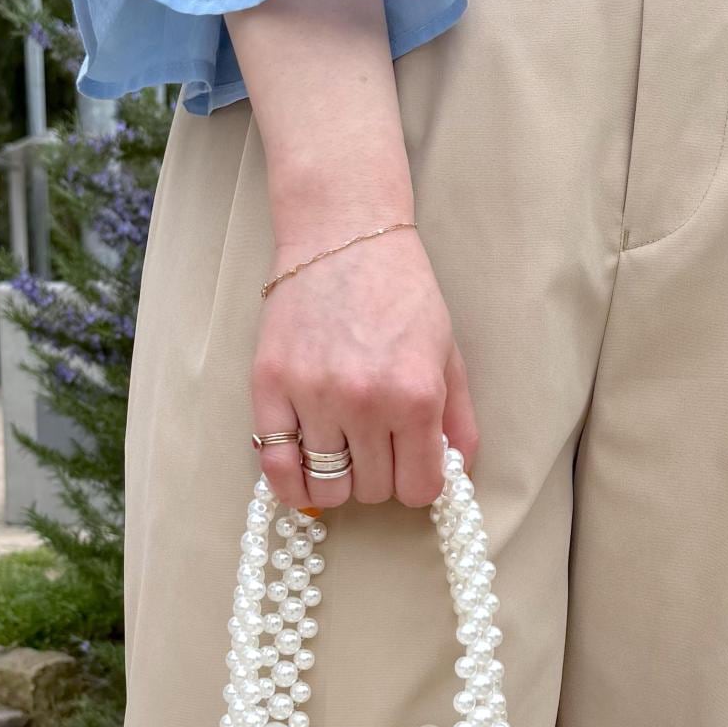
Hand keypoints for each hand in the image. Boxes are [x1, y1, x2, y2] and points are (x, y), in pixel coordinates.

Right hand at [224, 0, 478, 511]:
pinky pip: (277, 470)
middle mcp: (364, 402)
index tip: (411, 465)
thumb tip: (457, 476)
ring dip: (338, 480)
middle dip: (380, 476)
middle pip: (374, 491)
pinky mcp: (269, 388)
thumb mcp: (447, 353)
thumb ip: (458, 421)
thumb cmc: (400, 292)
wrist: (342, 235)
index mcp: (415, 395)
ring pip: (328, 489)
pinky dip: (293, 486)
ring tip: (342, 453)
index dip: (418, 482)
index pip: (420, 489)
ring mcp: (313, 397)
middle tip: (376, 444)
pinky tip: (304, 475)